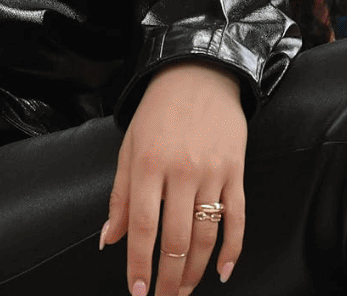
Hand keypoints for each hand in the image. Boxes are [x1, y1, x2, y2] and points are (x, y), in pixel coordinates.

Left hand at [100, 60, 246, 295]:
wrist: (199, 72)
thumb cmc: (158, 112)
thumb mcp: (129, 148)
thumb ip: (120, 197)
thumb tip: (108, 239)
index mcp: (148, 165)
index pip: (143, 227)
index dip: (139, 264)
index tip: (137, 292)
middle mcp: (181, 171)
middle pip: (177, 239)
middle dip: (168, 278)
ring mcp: (212, 172)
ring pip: (206, 235)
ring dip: (196, 272)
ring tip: (184, 291)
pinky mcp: (236, 171)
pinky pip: (238, 218)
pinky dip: (232, 250)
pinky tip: (222, 272)